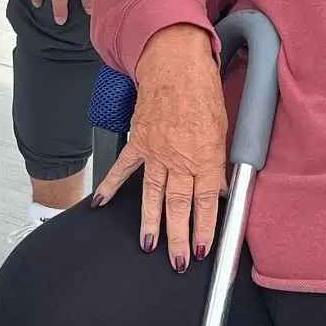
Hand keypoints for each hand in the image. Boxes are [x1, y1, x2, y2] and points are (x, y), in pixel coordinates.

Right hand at [93, 25, 226, 270]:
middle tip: (178, 262)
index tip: (202, 248)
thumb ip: (219, 162)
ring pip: (153, 195)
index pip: (207, 202)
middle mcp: (180, 159)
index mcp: (205, 157)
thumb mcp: (223, 127)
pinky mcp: (138, 141)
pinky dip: (111, 185)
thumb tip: (220, 188)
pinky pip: (124, 168)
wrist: (175, 63)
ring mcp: (156, 152)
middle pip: (179, 206)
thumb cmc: (203, 90)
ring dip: (151, 223)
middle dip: (178, 237)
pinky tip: (101, 202)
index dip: (205, 228)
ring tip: (150, 245)